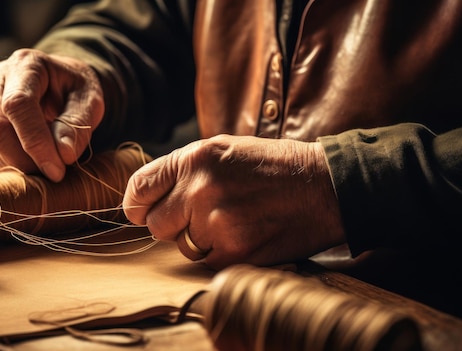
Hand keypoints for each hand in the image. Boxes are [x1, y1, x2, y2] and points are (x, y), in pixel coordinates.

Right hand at [0, 49, 103, 181]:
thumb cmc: (78, 89)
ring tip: (50, 168)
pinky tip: (38, 164)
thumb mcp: (90, 100)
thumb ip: (78, 123)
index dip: (35, 141)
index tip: (56, 170)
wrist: (64, 84)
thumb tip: (63, 154)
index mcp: (26, 65)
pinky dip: (16, 163)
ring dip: (20, 164)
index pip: (18, 105)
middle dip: (24, 159)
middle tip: (55, 174)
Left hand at [122, 134, 345, 268]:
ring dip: (198, 239)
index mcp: (195, 158)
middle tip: (199, 215)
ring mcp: (217, 223)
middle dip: (172, 224)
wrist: (324, 187)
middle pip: (154, 224)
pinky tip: (244, 235)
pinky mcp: (234, 253)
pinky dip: (220, 254)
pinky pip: (206, 262)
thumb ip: (181, 170)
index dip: (137, 204)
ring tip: (231, 220)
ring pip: (181, 246)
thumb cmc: (270, 167)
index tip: (144, 210)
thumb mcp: (221, 149)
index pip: (138, 189)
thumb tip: (144, 197)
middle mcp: (201, 189)